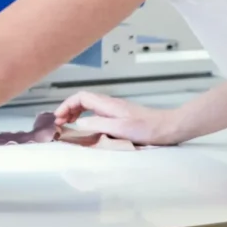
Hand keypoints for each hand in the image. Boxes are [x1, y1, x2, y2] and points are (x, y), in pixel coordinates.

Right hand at [54, 91, 180, 145]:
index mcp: (108, 104)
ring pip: (89, 107)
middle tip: (60, 124)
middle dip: (68, 109)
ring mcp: (116, 110)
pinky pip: (98, 114)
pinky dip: (87, 119)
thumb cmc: (147, 128)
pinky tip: (89, 129)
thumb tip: (77, 123)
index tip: (58, 119)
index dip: (66, 105)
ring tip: (69, 126)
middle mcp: (110, 104)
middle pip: (82, 100)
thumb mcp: (120, 128)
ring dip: (77, 114)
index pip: (80, 97)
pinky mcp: (121, 117)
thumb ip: (98, 124)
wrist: (169, 127)